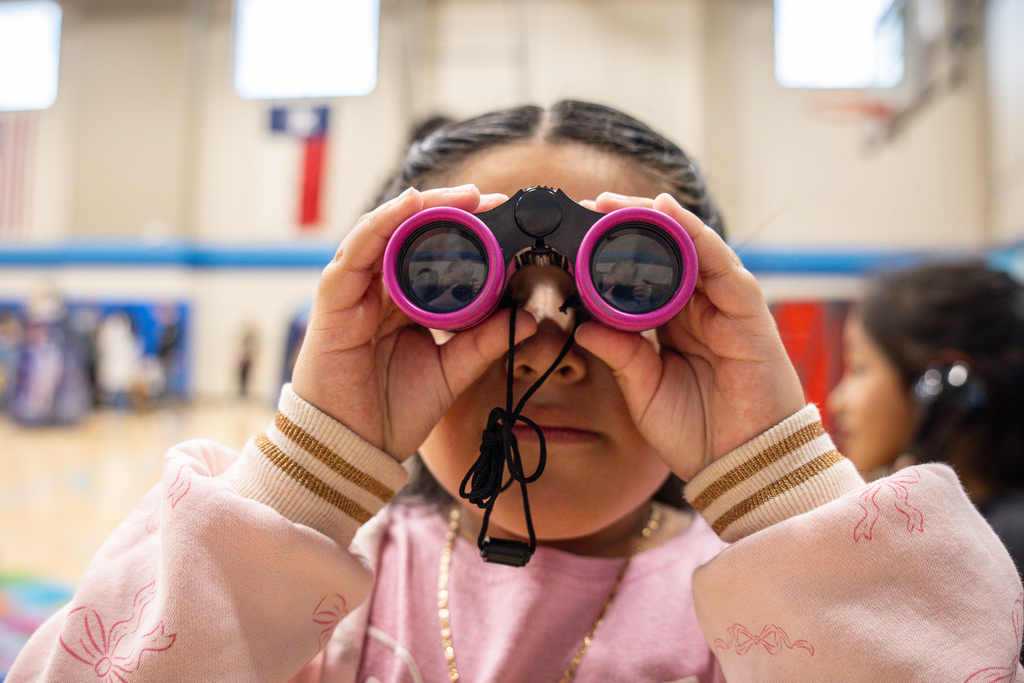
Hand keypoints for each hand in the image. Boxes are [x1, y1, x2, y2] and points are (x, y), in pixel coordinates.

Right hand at [290, 186, 536, 461]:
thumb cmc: (393, 411)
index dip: (466, 233)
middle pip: (409, 234)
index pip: (432, 254)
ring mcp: (353, 293)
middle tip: (490, 199)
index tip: (504, 219)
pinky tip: (409, 205)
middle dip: (449, 211)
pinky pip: (355, 253)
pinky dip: (381, 224)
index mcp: (403, 304)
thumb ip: (483, 343)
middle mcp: (376, 291)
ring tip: (461, 197)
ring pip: (384, 232)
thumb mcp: (451, 372)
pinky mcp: (332, 302)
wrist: (353, 450)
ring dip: (422, 208)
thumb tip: (530, 318)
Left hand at [575, 193, 804, 480]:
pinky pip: (721, 264)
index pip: (643, 275)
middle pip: (667, 252)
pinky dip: (695, 234)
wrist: (742, 467)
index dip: (611, 253)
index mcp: (674, 325)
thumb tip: (580, 325)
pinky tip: (668, 212)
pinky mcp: (748, 312)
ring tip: (617, 203)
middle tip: (590, 205)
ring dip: (655, 220)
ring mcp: (726, 307)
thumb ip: (620, 354)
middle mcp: (700, 309)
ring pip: (692, 248)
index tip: (574, 234)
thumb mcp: (644, 389)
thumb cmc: (697, 432)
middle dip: (629, 225)